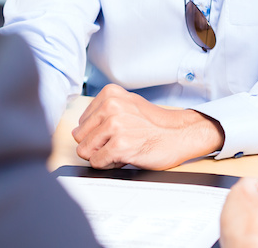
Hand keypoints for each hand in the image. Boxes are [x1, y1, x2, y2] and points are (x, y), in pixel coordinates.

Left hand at [72, 84, 223, 169]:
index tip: (115, 132)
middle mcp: (110, 107)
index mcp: (110, 94)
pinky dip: (109, 164)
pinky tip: (126, 155)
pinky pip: (97, 162)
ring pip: (85, 151)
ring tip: (124, 147)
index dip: (97, 133)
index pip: (81, 122)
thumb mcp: (128, 105)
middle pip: (80, 137)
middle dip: (97, 145)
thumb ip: (102, 113)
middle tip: (119, 141)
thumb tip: (78, 131)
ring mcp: (115, 126)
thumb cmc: (155, 124)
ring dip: (103, 155)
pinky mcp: (119, 145)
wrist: (179, 134)